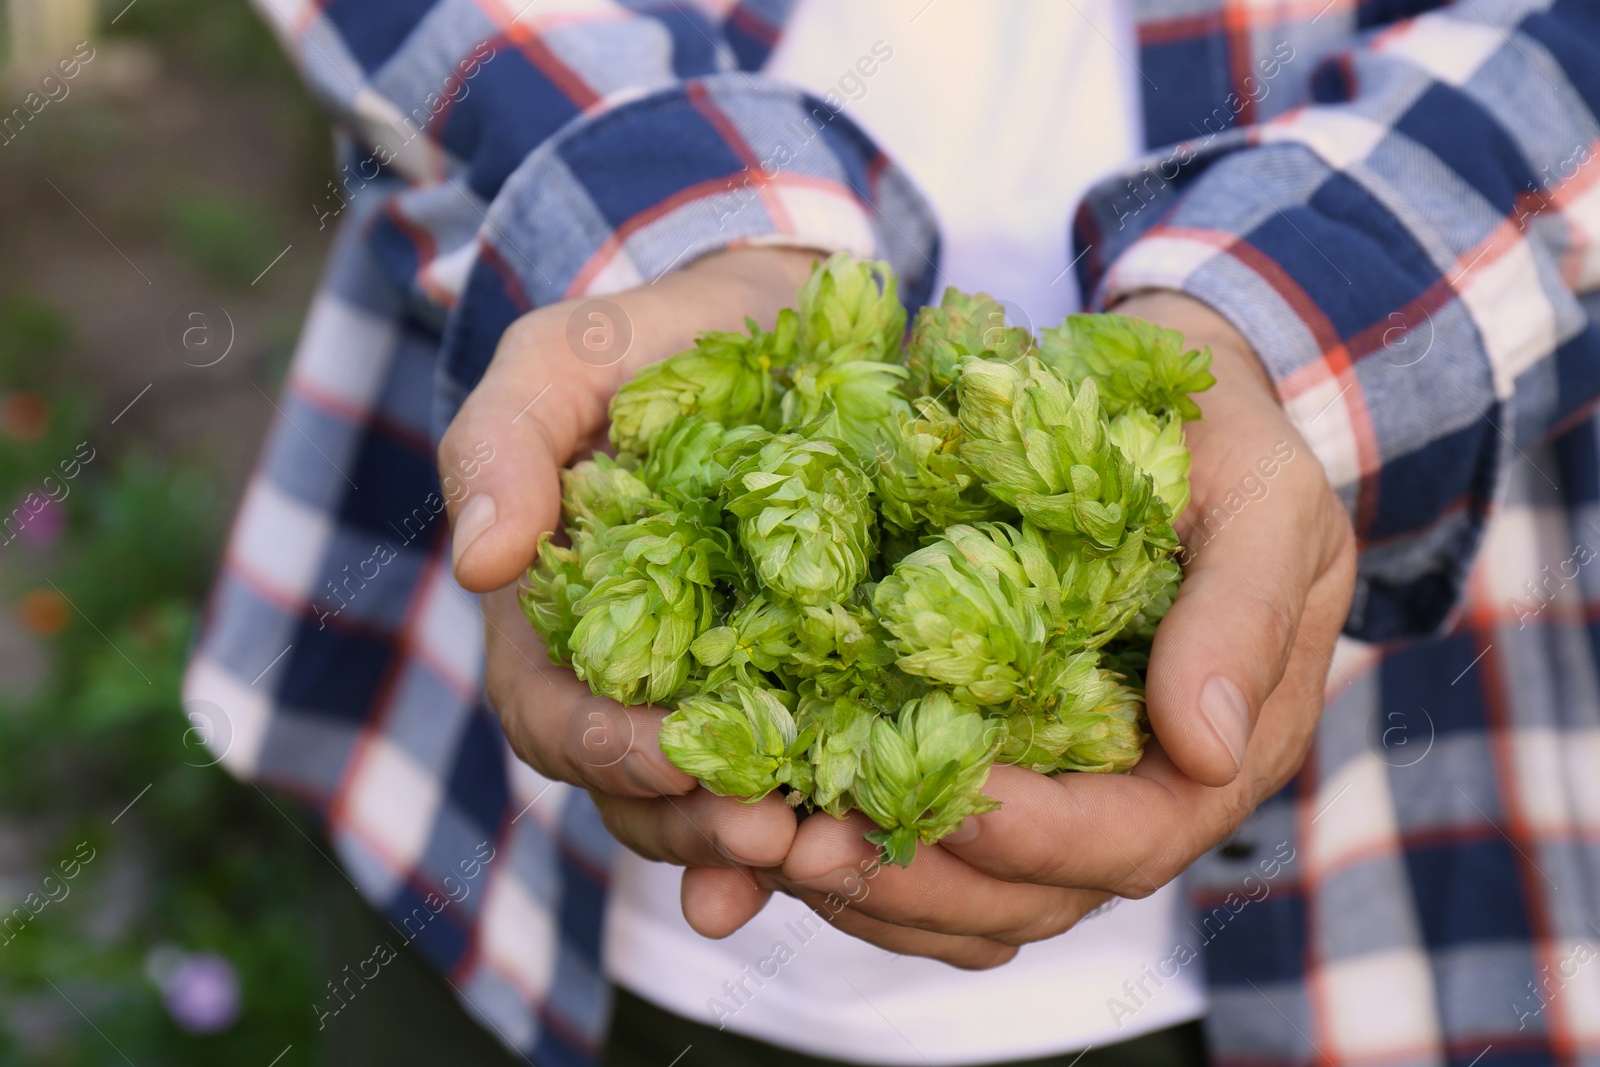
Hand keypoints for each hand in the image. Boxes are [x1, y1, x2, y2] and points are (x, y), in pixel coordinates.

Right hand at [442, 246, 818, 879]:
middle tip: (770, 836)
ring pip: (731, 803)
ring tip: (841, 849)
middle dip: (700, 824)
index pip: (554, 718)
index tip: (674, 753)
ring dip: (777, 847)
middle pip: (644, 791)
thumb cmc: (648, 343)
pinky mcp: (820, 679)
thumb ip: (502, 444)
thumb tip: (479, 562)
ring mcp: (732, 688)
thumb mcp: (559, 363)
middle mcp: (639, 678)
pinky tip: (882, 839)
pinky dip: (845, 814)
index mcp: (558, 624)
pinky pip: (825, 770)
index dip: (603, 750)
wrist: (773, 320)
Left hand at [684, 291, 1356, 965]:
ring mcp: (1049, 782)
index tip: (963, 803)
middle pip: (1030, 894)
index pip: (1132, 838)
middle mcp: (1128, 794)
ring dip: (864, 883)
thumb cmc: (1223, 444)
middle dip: (921, 881)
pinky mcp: (978, 749)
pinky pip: (913, 836)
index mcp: (1213, 755)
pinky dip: (844, 846)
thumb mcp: (1263, 503)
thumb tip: (1207, 750)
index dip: (1047, 838)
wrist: (1165, 408)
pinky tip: (761, 828)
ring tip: (765, 844)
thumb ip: (1243, 617)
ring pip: (961, 890)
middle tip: (813, 848)